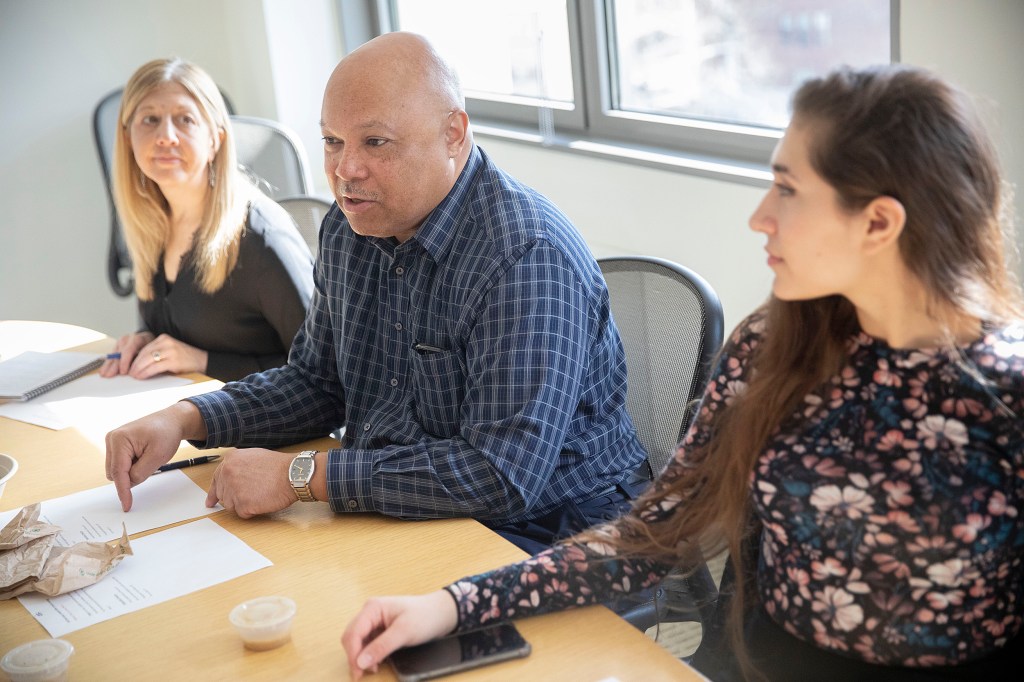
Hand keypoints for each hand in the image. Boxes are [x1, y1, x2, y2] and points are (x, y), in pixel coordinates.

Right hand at [99, 331, 154, 376]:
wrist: (146, 338)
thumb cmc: (150, 346)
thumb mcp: (151, 350)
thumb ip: (144, 357)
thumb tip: (138, 369)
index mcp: (137, 339)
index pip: (128, 350)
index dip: (125, 362)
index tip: (123, 372)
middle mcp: (127, 339)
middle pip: (119, 354)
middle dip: (114, 366)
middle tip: (110, 375)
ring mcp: (120, 342)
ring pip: (113, 355)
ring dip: (108, 366)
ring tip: (104, 374)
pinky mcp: (116, 346)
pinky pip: (111, 356)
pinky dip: (107, 364)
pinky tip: (103, 370)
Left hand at [100, 332, 207, 378]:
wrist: (203, 360)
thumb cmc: (184, 359)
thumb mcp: (169, 352)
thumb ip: (155, 354)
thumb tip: (137, 364)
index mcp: (163, 338)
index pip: (143, 347)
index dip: (133, 357)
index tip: (127, 365)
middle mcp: (166, 342)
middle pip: (143, 353)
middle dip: (133, 364)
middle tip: (127, 373)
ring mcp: (170, 350)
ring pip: (147, 360)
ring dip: (138, 369)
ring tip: (133, 376)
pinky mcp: (174, 360)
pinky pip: (155, 366)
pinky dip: (146, 372)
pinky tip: (141, 376)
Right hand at [105, 402, 198, 510]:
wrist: (172, 420)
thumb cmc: (167, 434)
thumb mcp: (158, 456)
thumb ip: (140, 473)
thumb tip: (128, 483)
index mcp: (119, 440)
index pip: (118, 472)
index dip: (123, 491)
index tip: (126, 506)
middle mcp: (112, 439)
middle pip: (115, 472)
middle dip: (131, 475)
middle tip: (151, 462)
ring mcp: (113, 442)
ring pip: (118, 470)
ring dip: (132, 470)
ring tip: (148, 456)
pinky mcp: (117, 445)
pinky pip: (121, 464)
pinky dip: (132, 465)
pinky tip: (144, 455)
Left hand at [205, 449, 297, 517]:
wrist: (292, 474)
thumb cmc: (279, 467)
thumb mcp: (254, 456)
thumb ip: (239, 465)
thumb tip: (232, 475)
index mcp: (230, 460)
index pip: (216, 479)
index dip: (214, 492)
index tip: (211, 501)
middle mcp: (228, 473)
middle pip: (223, 495)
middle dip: (235, 498)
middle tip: (247, 499)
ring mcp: (233, 489)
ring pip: (231, 506)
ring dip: (244, 504)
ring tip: (259, 495)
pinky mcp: (242, 503)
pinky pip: (242, 513)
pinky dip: (252, 511)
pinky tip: (262, 501)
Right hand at [341, 591, 458, 679]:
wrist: (441, 613)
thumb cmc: (425, 616)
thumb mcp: (404, 632)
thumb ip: (382, 646)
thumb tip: (360, 662)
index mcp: (372, 608)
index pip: (353, 633)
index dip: (353, 654)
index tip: (358, 672)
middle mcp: (369, 612)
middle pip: (351, 637)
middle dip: (355, 656)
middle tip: (362, 675)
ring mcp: (374, 620)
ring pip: (357, 641)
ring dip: (361, 656)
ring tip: (373, 668)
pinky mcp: (379, 628)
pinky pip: (367, 642)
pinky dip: (368, 654)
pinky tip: (376, 662)